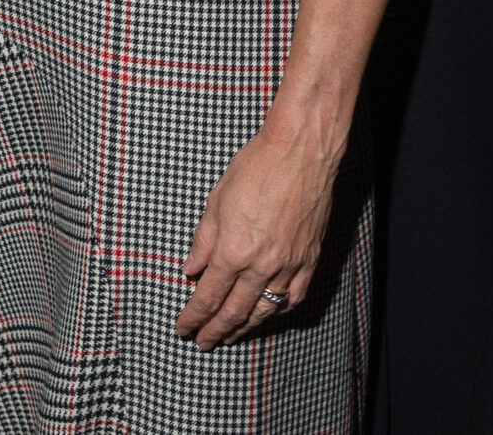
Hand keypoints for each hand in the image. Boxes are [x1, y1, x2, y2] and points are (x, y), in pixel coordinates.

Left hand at [175, 114, 341, 350]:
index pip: (208, 295)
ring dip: (245, 327)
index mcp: (233, 250)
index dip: (194, 315)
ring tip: (231, 335)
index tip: (183, 327)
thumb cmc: (256, 167)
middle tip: (203, 341)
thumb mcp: (216, 200)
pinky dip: (278, 310)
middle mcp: (261, 265)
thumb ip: (203, 240)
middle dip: (215, 330)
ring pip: (265, 309)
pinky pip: (294, 296)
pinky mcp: (309, 259)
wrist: (301, 151)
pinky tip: (268, 313)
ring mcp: (289, 264)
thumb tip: (191, 269)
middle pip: (235, 311)